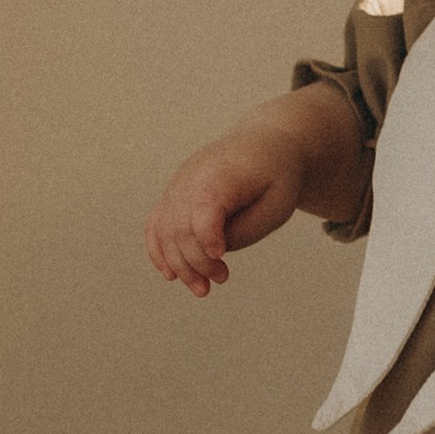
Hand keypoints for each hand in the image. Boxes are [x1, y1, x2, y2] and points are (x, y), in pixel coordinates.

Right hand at [146, 119, 310, 294]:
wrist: (264, 144)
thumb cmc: (276, 176)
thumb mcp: (277, 205)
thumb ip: (246, 230)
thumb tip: (213, 252)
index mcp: (222, 175)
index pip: (204, 208)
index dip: (207, 236)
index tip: (220, 256)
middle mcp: (192, 178)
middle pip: (181, 227)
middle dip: (198, 261)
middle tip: (222, 278)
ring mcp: (178, 185)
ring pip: (165, 231)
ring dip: (180, 265)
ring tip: (202, 288)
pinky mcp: (174, 194)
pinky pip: (156, 225)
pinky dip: (159, 251)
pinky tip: (172, 275)